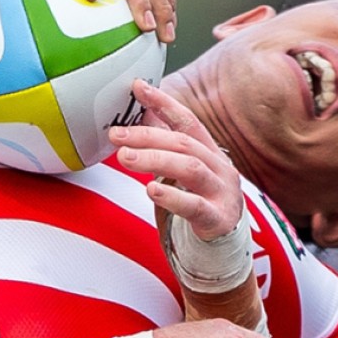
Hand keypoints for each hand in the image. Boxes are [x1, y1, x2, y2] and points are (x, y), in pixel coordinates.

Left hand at [110, 79, 243, 240]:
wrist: (222, 249)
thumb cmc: (198, 205)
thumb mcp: (181, 172)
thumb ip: (165, 146)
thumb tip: (141, 112)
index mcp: (210, 153)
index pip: (187, 120)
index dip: (163, 102)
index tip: (137, 87)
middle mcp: (220, 168)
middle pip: (182, 143)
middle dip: (147, 135)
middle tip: (116, 134)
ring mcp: (222, 193)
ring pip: (189, 168)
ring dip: (154, 159)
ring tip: (125, 157)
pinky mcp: (218, 219)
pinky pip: (194, 205)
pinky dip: (172, 196)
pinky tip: (150, 189)